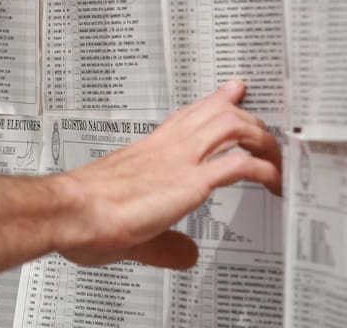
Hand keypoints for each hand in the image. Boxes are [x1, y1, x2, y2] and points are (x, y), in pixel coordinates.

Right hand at [56, 80, 281, 268]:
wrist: (69, 210)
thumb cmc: (83, 214)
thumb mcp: (134, 229)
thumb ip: (167, 242)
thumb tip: (187, 253)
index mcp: (150, 149)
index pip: (189, 115)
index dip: (216, 101)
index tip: (233, 92)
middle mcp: (168, 147)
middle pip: (219, 113)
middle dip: (251, 120)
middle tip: (269, 132)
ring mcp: (179, 160)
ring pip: (234, 127)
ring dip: (262, 140)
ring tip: (276, 158)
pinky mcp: (189, 181)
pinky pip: (239, 165)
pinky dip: (264, 170)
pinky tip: (273, 182)